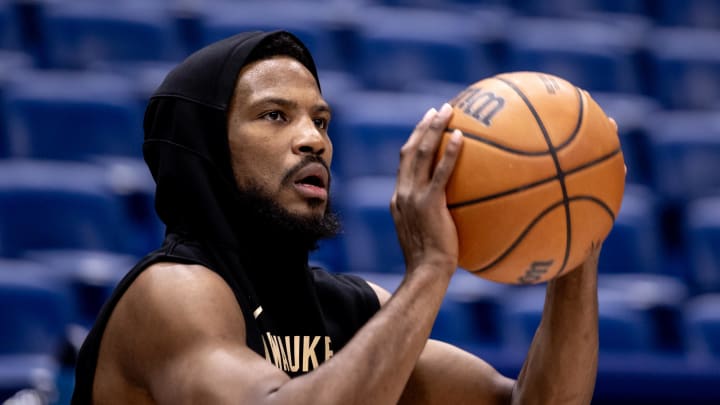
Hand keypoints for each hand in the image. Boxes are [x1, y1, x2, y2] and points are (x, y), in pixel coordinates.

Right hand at [391, 103, 463, 277]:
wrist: (426, 273)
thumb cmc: (432, 262)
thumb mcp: (427, 235)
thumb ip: (434, 218)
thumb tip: (456, 211)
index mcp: (399, 199)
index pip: (405, 164)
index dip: (415, 142)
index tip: (427, 126)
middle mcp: (402, 193)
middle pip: (409, 151)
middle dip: (423, 127)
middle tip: (438, 110)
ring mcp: (413, 197)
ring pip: (420, 154)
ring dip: (432, 129)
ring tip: (447, 111)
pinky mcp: (429, 203)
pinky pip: (441, 172)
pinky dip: (450, 152)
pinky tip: (462, 136)